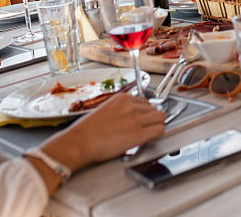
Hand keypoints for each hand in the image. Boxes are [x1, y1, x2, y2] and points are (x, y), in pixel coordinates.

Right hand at [42, 93, 165, 171]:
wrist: (80, 142)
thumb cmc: (88, 131)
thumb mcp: (106, 110)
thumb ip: (122, 110)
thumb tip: (132, 116)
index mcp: (123, 98)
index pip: (145, 102)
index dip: (145, 113)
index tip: (143, 119)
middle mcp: (132, 105)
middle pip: (155, 109)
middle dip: (152, 119)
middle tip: (146, 128)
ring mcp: (137, 118)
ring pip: (160, 118)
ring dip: (156, 126)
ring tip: (147, 134)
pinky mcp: (139, 133)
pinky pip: (160, 130)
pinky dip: (158, 134)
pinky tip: (151, 138)